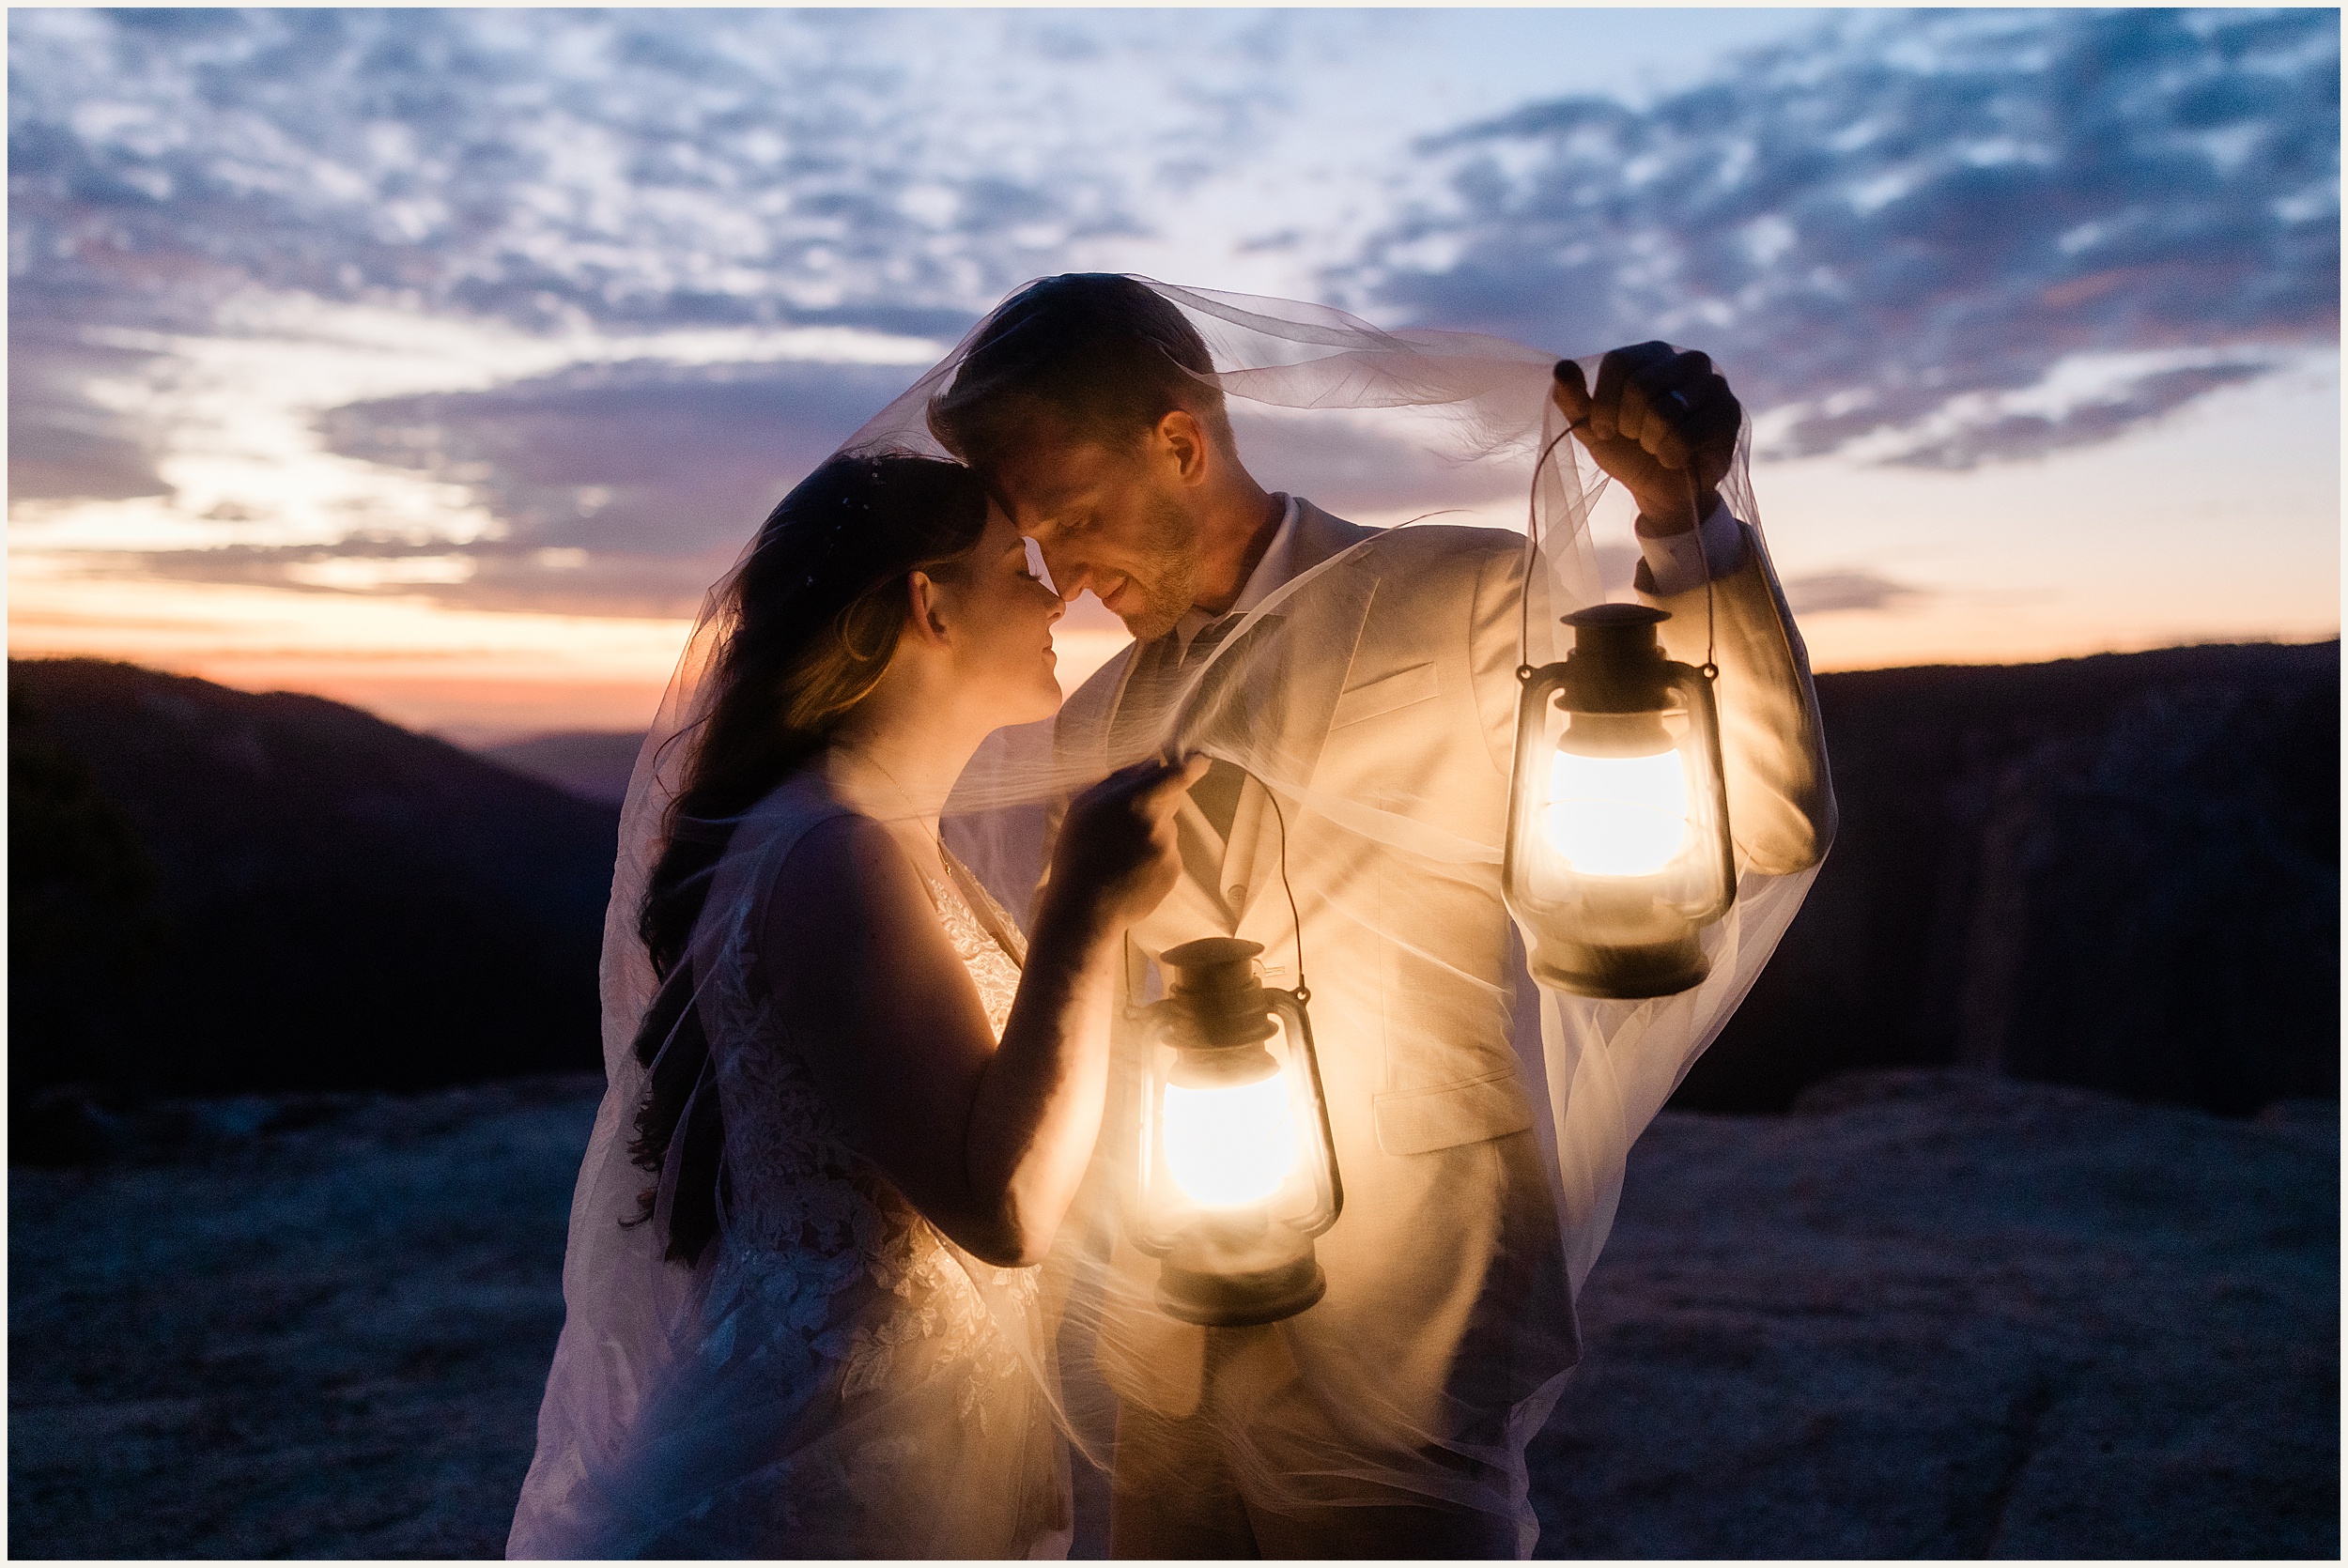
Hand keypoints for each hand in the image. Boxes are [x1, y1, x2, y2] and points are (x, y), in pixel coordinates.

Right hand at [1046, 754, 1210, 928]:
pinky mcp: (1174, 871)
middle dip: (1157, 804)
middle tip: (1129, 822)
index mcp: (1135, 800)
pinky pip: (1169, 854)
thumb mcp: (1084, 808)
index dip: (1192, 766)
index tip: (1200, 761)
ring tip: (1121, 856)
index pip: (1176, 775)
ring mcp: (1169, 849)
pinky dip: (1154, 859)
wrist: (1084, 909)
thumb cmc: (1077, 854)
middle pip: (1172, 800)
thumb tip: (1148, 766)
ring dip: (1152, 834)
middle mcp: (1158, 822)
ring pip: (1168, 829)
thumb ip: (1118, 782)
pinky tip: (1131, 872)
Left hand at [1552, 344, 1740, 532]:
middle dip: (1628, 425)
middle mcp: (1686, 359)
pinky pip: (1687, 435)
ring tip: (1657, 447)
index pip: (1619, 362)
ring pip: (1666, 410)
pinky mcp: (1729, 412)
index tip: (1605, 430)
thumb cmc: (1628, 451)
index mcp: (1651, 354)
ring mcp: (1713, 383)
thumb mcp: (1592, 427)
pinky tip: (1677, 458)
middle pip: (1641, 385)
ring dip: (1650, 442)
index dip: (1605, 403)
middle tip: (1636, 440)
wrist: (1662, 489)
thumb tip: (1561, 367)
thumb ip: (1573, 398)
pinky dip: (1671, 456)